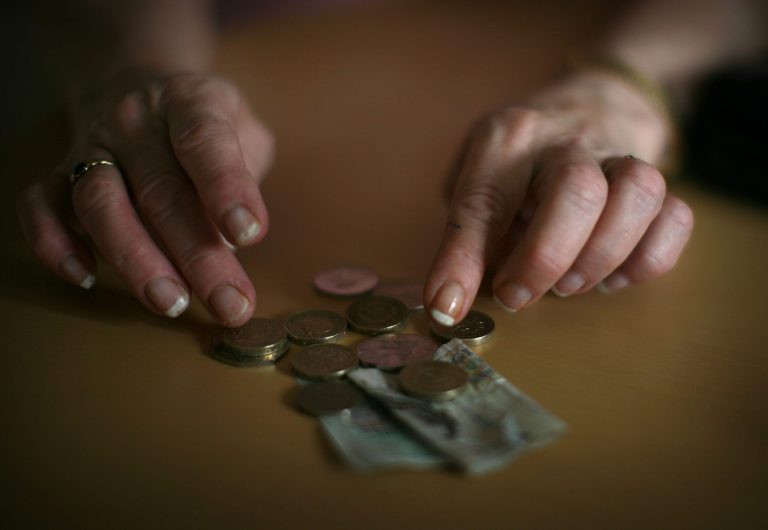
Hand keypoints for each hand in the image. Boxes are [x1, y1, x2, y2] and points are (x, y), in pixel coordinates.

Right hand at [17, 73, 273, 325]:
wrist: (132, 80)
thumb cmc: (202, 123)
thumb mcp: (243, 129)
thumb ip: (247, 177)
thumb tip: (230, 243)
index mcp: (189, 102)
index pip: (204, 141)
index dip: (226, 187)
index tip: (250, 234)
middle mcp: (135, 120)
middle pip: (160, 191)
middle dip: (198, 256)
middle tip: (229, 306)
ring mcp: (91, 145)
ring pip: (100, 203)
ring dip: (135, 260)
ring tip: (171, 303)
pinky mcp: (58, 171)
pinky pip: (40, 206)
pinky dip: (55, 243)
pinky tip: (86, 277)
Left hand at [425, 71, 693, 325]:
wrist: (592, 101)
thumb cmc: (521, 157)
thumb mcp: (476, 177)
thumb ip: (469, 230)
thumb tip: (457, 298)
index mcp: (506, 139)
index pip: (481, 200)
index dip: (461, 259)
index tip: (446, 306)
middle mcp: (564, 141)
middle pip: (575, 190)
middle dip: (545, 258)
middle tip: (518, 295)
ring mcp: (617, 154)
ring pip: (637, 193)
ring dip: (601, 255)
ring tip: (570, 285)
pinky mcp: (656, 177)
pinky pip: (675, 216)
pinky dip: (648, 259)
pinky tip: (614, 276)